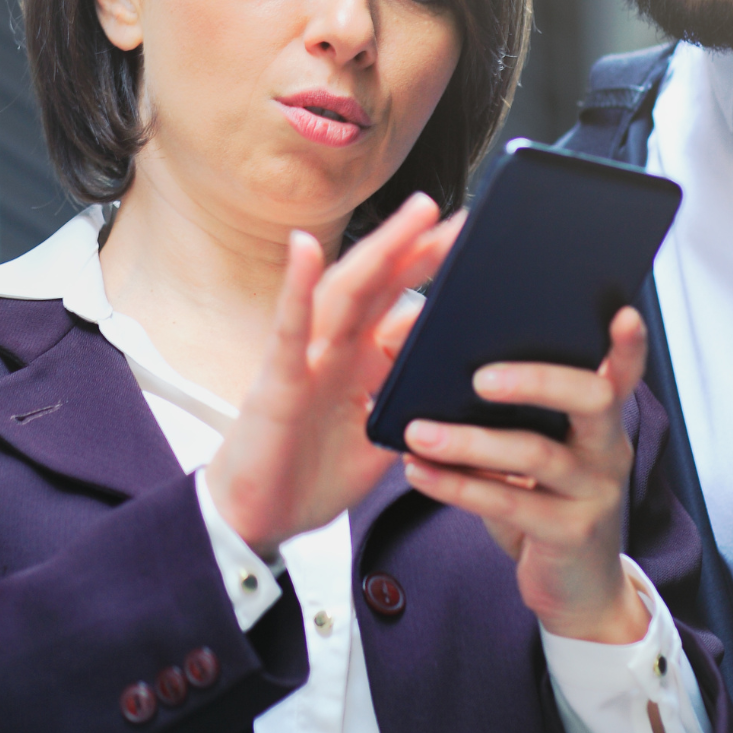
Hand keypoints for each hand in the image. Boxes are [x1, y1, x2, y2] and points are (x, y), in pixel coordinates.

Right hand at [204, 194, 462, 559]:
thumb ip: (408, 412)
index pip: (404, 309)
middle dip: (422, 248)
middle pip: (382, 286)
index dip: (437, 279)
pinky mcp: (278, 382)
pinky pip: (288, 330)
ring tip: (415, 213)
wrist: (256, 519)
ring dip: (380, 249)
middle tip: (463, 215)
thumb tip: (458, 398)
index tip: (477, 247)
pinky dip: (295, 287)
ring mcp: (306, 360)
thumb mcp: (378, 442)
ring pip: (345, 293)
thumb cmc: (307, 477)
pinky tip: (305, 249)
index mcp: (359, 364)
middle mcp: (334, 351)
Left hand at [400, 305, 652, 643]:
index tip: (621, 312)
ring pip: (535, 453)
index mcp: (602, 419)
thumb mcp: (544, 452)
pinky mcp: (569, 532)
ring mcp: (594, 492)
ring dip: (469, 440)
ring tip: (420, 432)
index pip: (620, 371)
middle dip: (534, 380)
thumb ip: (521, 413)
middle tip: (478, 377)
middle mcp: (608, 448)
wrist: (578, 588)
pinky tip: (420, 471)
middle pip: (589, 398)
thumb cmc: (549, 503)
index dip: (627, 344)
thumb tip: (448, 364)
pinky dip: (456, 485)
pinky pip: (508, 501)